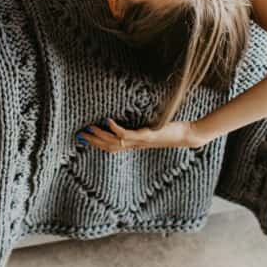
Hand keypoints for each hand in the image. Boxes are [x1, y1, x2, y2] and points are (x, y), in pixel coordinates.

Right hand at [78, 118, 212, 152]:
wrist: (187, 136)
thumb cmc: (171, 131)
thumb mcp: (153, 129)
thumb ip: (142, 128)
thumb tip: (133, 119)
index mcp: (135, 144)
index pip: (111, 147)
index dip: (96, 144)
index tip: (82, 137)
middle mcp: (136, 145)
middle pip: (109, 146)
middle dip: (93, 141)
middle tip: (79, 134)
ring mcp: (141, 141)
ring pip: (115, 142)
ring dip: (100, 136)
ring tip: (89, 128)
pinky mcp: (148, 135)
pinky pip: (128, 134)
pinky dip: (116, 129)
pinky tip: (108, 120)